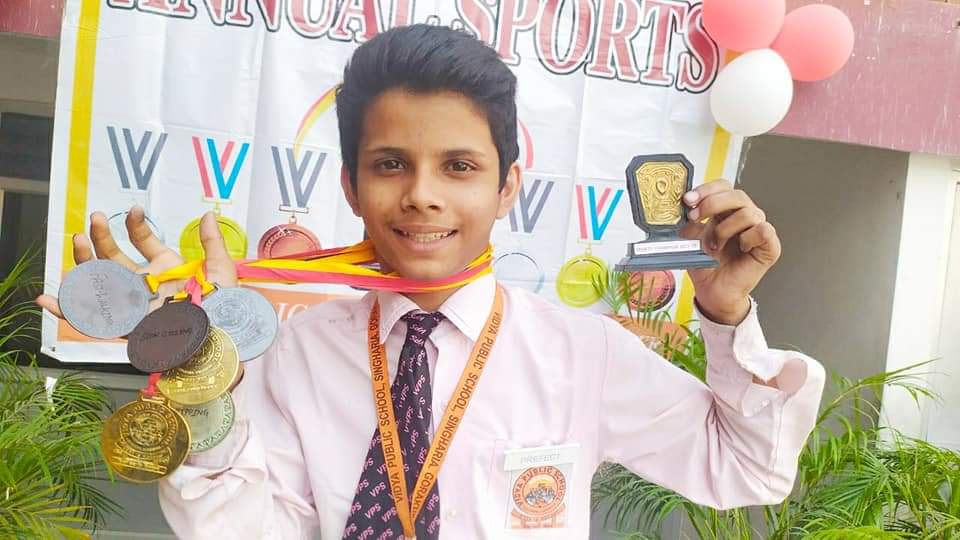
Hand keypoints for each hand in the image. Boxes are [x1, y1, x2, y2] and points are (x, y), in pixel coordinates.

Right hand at [36, 206, 243, 384]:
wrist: (221, 341)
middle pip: (112, 258)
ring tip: (77, 240)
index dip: (136, 225)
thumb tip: (210, 215)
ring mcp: (133, 303)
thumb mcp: (221, 270)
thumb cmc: (224, 308)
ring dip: (83, 262)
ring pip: (98, 281)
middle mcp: (145, 284)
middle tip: (94, 219)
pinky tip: (47, 299)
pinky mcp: (125, 326)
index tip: (135, 210)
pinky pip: (91, 319)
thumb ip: (212, 243)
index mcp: (165, 269)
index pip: (143, 241)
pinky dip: (67, 311)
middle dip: (101, 238)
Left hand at [678, 180, 780, 324]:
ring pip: (748, 212)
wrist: (713, 291)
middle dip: (712, 203)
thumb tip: (682, 207)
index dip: (706, 190)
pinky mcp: (770, 246)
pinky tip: (740, 247)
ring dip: (725, 228)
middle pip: (736, 194)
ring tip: (715, 245)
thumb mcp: (691, 238)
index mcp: (726, 210)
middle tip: (696, 217)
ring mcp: (759, 229)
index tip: (688, 200)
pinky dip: (747, 237)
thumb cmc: (706, 265)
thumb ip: (690, 220)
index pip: (723, 186)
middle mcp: (745, 216)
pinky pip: (763, 230)